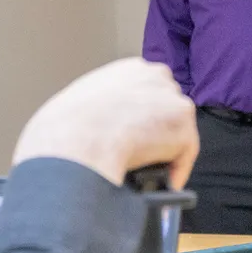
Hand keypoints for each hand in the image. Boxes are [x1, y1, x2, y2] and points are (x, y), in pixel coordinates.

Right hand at [13, 58, 198, 189]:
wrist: (79, 141)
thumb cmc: (66, 125)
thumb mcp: (81, 99)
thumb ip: (102, 103)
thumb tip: (101, 125)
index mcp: (132, 68)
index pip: (148, 90)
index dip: (142, 114)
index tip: (135, 133)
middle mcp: (157, 77)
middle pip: (167, 107)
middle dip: (158, 129)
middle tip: (143, 154)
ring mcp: (174, 102)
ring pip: (176, 130)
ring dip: (166, 150)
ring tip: (150, 170)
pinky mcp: (184, 130)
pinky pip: (184, 155)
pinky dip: (175, 171)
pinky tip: (163, 184)